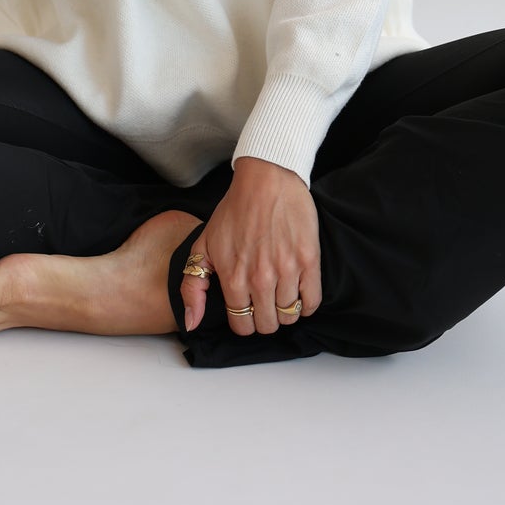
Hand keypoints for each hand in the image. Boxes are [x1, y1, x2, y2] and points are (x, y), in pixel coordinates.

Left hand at [181, 157, 321, 336]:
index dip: (244, 320)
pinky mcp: (309, 261)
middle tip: (265, 300)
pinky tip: (298, 289)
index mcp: (233, 279)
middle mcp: (260, 279)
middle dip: (265, 318)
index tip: (248, 308)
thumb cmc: (234, 209)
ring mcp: (286, 271)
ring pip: (290, 316)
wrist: (266, 178)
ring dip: (285, 309)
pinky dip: (307, 303)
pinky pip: (313, 302)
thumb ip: (192, 286)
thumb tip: (191, 324)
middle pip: (268, 326)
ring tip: (281, 292)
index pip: (242, 326)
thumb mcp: (203, 244)